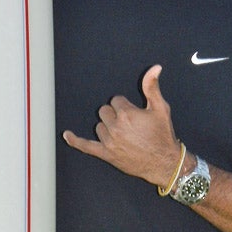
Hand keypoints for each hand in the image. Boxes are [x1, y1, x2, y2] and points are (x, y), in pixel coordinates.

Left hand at [62, 65, 181, 187]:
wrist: (164, 163)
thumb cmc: (163, 136)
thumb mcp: (161, 109)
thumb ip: (152, 87)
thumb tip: (154, 68)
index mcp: (127, 114)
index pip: (116, 101)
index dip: (126, 106)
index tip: (135, 114)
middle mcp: (115, 127)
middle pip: (105, 111)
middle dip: (115, 115)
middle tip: (130, 124)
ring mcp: (109, 141)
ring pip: (99, 126)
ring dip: (108, 127)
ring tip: (125, 134)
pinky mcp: (106, 154)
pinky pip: (86, 146)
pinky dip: (75, 141)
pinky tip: (67, 135)